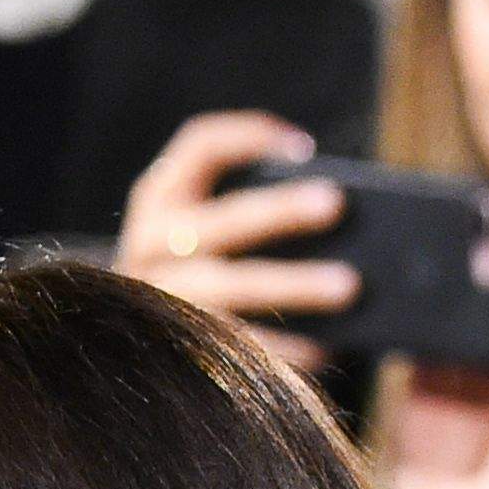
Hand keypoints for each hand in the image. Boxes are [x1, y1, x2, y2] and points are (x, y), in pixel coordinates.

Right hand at [116, 112, 360, 367]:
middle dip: (279, 210)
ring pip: (229, 286)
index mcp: (159, 199)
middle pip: (220, 221)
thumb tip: (338, 219)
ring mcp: (157, 299)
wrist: (139, 350)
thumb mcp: (213, 237)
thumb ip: (258, 220)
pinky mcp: (173, 351)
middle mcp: (149, 244)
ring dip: (292, 284)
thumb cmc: (205, 277)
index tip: (306, 148)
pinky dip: (281, 347)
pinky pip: (233, 346)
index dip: (250, 137)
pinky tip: (325, 349)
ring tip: (349, 286)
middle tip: (336, 203)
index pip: (200, 147)